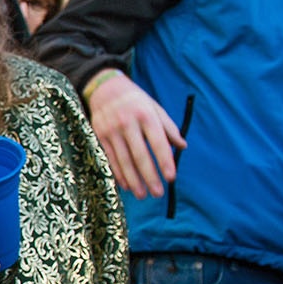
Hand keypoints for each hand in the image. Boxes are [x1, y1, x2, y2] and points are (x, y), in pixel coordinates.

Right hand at [88, 72, 183, 198]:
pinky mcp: (100, 136)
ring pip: (124, 160)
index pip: (158, 143)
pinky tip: (125, 185)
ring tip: (142, 195)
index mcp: (146, 116)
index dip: (165, 161)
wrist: (105, 88)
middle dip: (149, 176)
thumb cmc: (135, 100)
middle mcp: (128, 124)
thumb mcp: (155, 108)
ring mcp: (112, 130)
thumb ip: (169, 127)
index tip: (171, 178)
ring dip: (133, 180)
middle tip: (158, 193)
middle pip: (140, 155)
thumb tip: (182, 146)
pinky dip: (118, 173)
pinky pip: (110, 158)